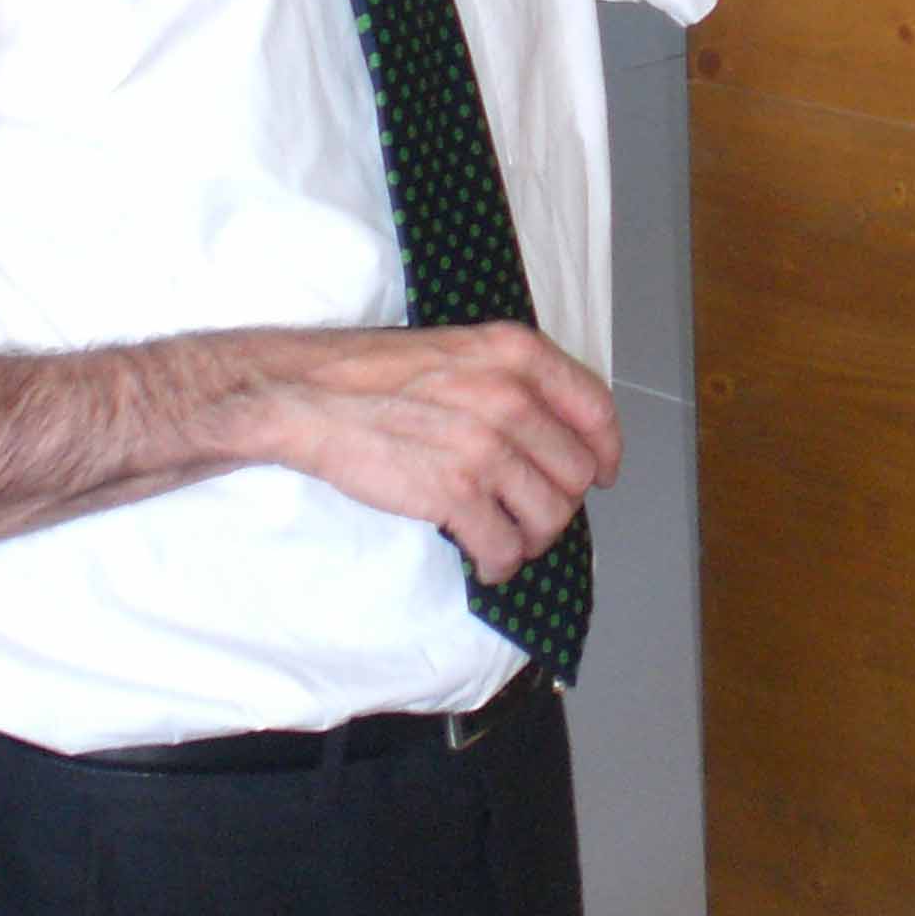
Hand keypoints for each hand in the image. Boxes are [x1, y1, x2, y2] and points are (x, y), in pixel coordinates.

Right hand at [265, 322, 620, 581]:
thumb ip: (511, 381)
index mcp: (516, 354)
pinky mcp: (455, 493)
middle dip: (559, 501)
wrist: (308, 396)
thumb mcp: (459, 351)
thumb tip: (551, 434)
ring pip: (552, 516)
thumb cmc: (372, 375)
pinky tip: (484, 559)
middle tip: (530, 511)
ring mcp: (485, 446)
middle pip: (577, 473)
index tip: (602, 473)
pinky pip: (505, 547)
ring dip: (533, 538)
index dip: (606, 450)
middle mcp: (511, 396)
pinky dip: (500, 563)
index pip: (595, 409)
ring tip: (508, 538)